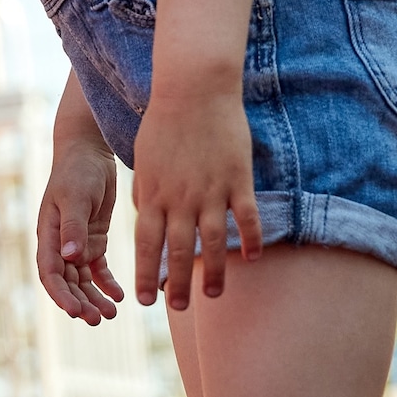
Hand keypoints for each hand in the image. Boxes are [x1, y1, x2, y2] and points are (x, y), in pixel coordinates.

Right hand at [36, 132, 126, 322]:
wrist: (90, 153)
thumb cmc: (77, 172)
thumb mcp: (75, 197)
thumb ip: (73, 227)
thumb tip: (69, 257)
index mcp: (48, 236)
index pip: (50, 273)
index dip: (61, 294)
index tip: (75, 311)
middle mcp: (59, 245)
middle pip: (67, 283)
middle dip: (81, 302)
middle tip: (98, 319)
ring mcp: (76, 244)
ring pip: (83, 281)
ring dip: (94, 298)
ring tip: (111, 314)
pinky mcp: (93, 240)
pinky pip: (98, 269)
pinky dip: (107, 284)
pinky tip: (119, 296)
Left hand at [132, 80, 260, 309]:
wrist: (194, 87)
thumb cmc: (164, 122)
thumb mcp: (144, 159)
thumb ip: (147, 192)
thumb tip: (147, 220)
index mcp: (154, 193)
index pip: (146, 243)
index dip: (146, 273)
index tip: (145, 300)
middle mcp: (180, 197)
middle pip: (178, 250)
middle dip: (177, 283)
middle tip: (179, 308)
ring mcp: (211, 189)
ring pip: (212, 241)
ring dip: (213, 272)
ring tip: (214, 295)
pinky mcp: (238, 177)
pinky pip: (246, 216)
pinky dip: (251, 239)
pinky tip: (252, 258)